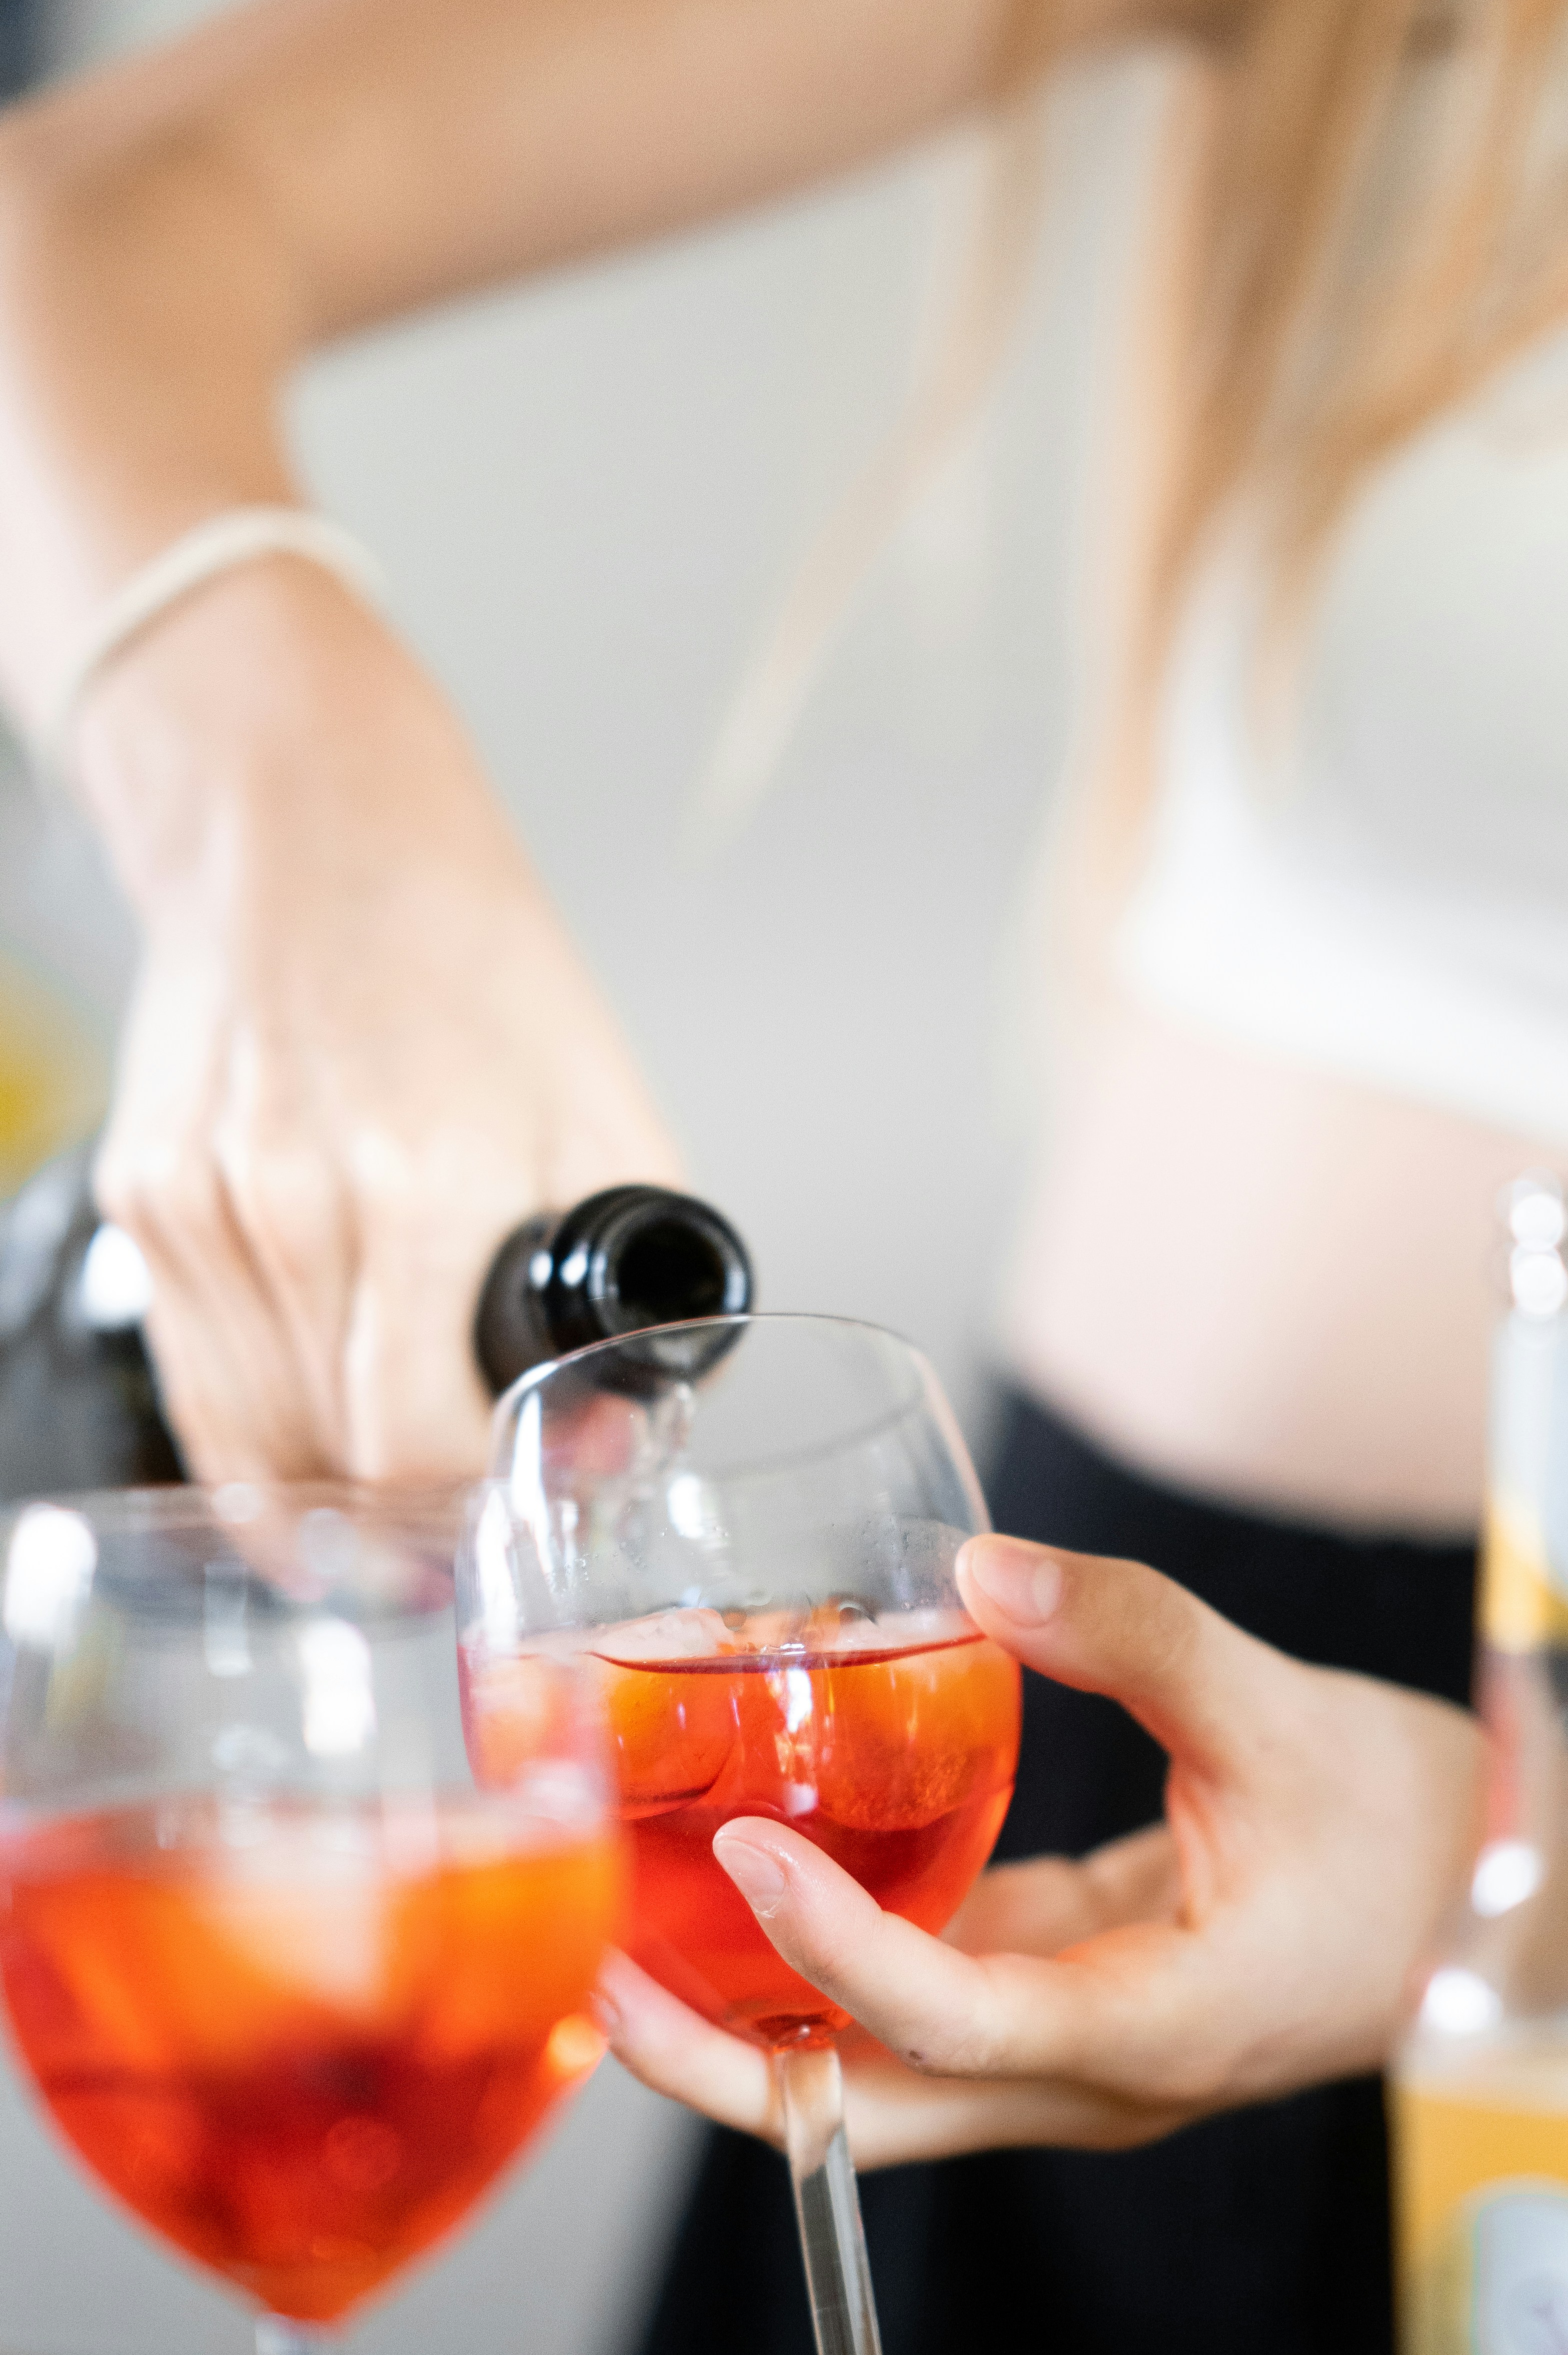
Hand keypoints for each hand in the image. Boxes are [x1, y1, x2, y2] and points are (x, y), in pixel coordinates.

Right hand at [80, 564, 682, 1482]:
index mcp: (420, 1190)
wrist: (308, 831)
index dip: (482, 1503)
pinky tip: (316, 1464)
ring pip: (257, 1449)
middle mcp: (289, 1211)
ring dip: (335, 1496)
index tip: (523, 1503)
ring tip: (405, 1501)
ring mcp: (198, 1212)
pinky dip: (262, 1442)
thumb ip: (635, 1290)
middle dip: (419, 1519)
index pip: (425, 1448)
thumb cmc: (467, 960)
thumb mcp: (607, 1115)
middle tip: (475, 1523)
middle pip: (337, 1468)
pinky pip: (202, 1383)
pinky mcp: (145, 1204)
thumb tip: (617, 1441)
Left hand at [599, 1531, 1484, 2164]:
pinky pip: (919, 2006)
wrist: (1492, 1907)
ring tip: (635, 1917)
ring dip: (755, 2014)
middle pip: (868, 2116)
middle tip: (593, 1969)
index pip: (961, 2024)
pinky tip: (759, 1868)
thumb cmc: (1415, 1829)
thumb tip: (982, 1567)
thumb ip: (1135, 1634)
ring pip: (879, 2078)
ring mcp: (1072, 2060)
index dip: (841, 1950)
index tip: (748, 1854)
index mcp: (1159, 2030)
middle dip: (720, 2061)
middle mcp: (1095, 2080)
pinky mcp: (1064, 2010)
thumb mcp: (1284, 1709)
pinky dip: (829, 1953)